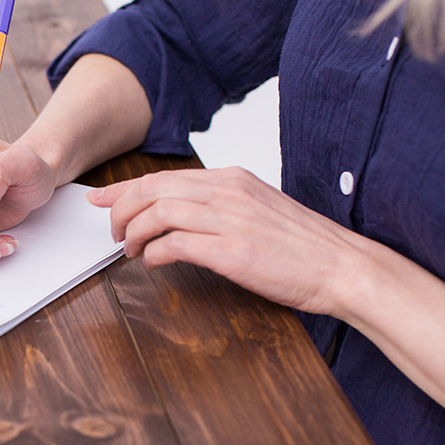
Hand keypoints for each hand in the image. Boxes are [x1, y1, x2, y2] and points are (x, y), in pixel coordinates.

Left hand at [85, 167, 375, 315]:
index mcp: (232, 179)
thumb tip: (181, 218)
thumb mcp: (258, 211)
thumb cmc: (303, 247)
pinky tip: (154, 263)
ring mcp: (230, 220)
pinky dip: (155, 253)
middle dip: (121, 210)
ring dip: (134, 233)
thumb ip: (221, 207)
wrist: (343, 267)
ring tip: (130, 250)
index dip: (124, 188)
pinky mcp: (232, 251)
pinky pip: (176, 244)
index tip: (100, 198)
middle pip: (152, 190)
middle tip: (113, 233)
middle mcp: (228, 192)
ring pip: (157, 213)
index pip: (163, 177)